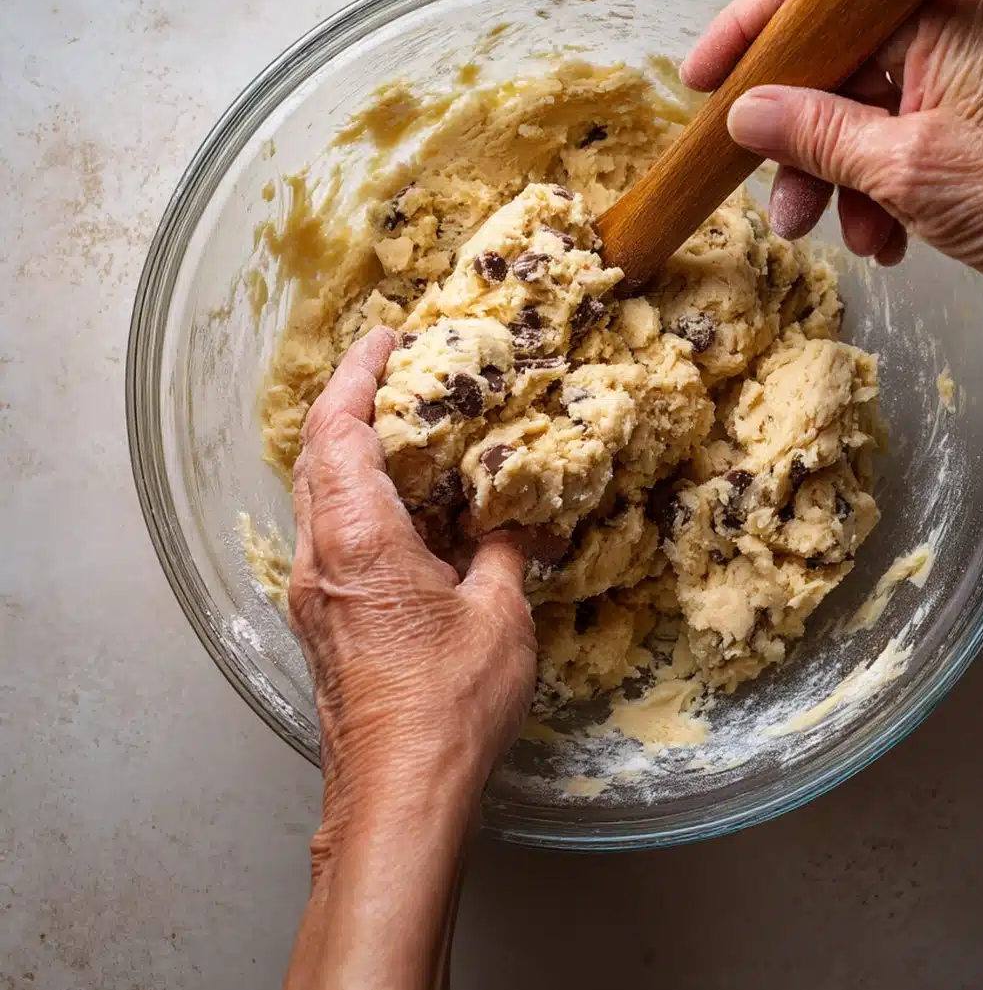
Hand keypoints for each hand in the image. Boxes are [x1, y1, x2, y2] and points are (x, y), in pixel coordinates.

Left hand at [285, 326, 534, 988]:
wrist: (398, 794)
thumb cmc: (448, 704)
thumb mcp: (499, 616)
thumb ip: (504, 554)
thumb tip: (518, 527)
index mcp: (359, 537)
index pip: (339, 427)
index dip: (358, 373)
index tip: (387, 339)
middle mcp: (321, 556)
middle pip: (315, 453)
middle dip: (350, 403)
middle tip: (399, 376)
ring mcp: (314, 591)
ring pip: (315, 494)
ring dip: (348, 451)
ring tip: (402, 433)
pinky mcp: (322, 621)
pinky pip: (327, 534)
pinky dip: (354, 498)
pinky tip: (401, 510)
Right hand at [682, 0, 982, 367]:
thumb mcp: (905, 169)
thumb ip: (816, 134)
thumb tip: (750, 114)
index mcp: (939, 9)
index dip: (752, 26)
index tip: (708, 78)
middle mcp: (949, 28)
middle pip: (833, 60)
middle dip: (798, 138)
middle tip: (775, 193)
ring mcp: (959, 74)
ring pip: (858, 111)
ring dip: (836, 178)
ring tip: (837, 234)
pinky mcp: (967, 118)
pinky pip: (891, 141)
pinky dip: (874, 190)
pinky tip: (884, 237)